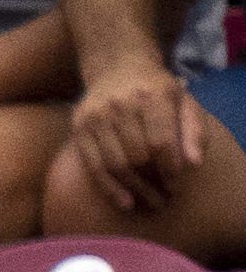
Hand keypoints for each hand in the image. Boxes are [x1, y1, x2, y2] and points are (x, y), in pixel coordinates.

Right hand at [65, 60, 204, 216]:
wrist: (117, 67)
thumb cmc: (156, 90)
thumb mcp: (183, 101)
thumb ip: (193, 130)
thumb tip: (193, 163)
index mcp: (151, 96)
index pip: (160, 142)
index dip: (169, 168)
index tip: (176, 183)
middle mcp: (120, 105)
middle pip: (137, 156)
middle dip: (153, 181)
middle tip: (164, 197)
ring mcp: (96, 118)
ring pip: (115, 165)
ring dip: (135, 189)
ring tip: (150, 203)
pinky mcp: (79, 130)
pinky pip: (93, 167)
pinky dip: (110, 189)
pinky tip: (126, 203)